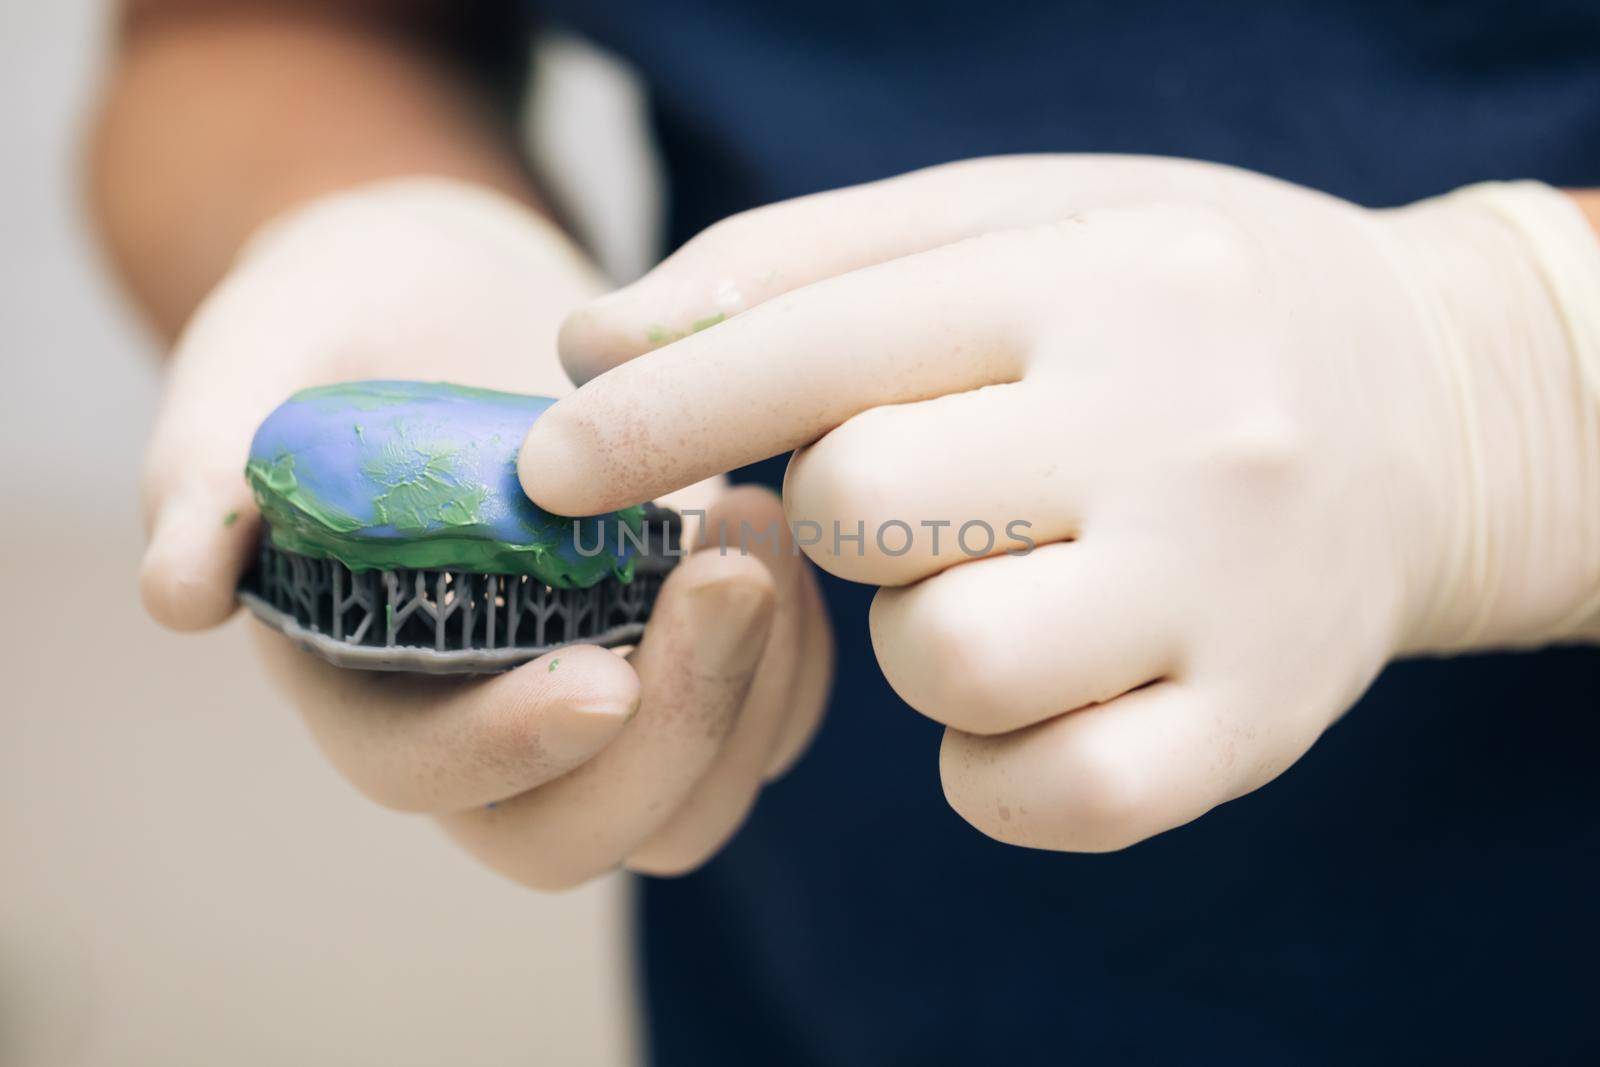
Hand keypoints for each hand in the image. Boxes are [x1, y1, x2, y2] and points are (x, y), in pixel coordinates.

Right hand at [141, 178, 830, 884]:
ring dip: (752, 690)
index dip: (505, 750)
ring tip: (765, 515)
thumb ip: (204, 466)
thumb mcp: (251, 357)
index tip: (604, 680)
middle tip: (733, 574)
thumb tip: (179, 595)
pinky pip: (766, 713)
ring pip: (690, 798)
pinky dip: (797, 651)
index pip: (420, 772)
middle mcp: (482, 712)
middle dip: (672, 731)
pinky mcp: (681, 648)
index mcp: (358, 671)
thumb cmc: (335, 321)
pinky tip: (784, 516)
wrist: (448, 289)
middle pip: (579, 830)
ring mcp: (595, 685)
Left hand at [521, 156, 1599, 851]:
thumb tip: (591, 352)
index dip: (659, 414)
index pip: (822, 345)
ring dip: (919, 640)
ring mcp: (1226, 591)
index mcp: (1097, 278)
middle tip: (900, 494)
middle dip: (830, 516)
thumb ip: (795, 270)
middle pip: (867, 511)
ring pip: (952, 662)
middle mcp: (1177, 429)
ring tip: (993, 581)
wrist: (1433, 406)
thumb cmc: (1168, 306)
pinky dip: (990, 764)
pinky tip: (1032, 687)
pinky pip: (1045, 796)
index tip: (551, 464)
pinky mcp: (1254, 724)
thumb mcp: (1011, 225)